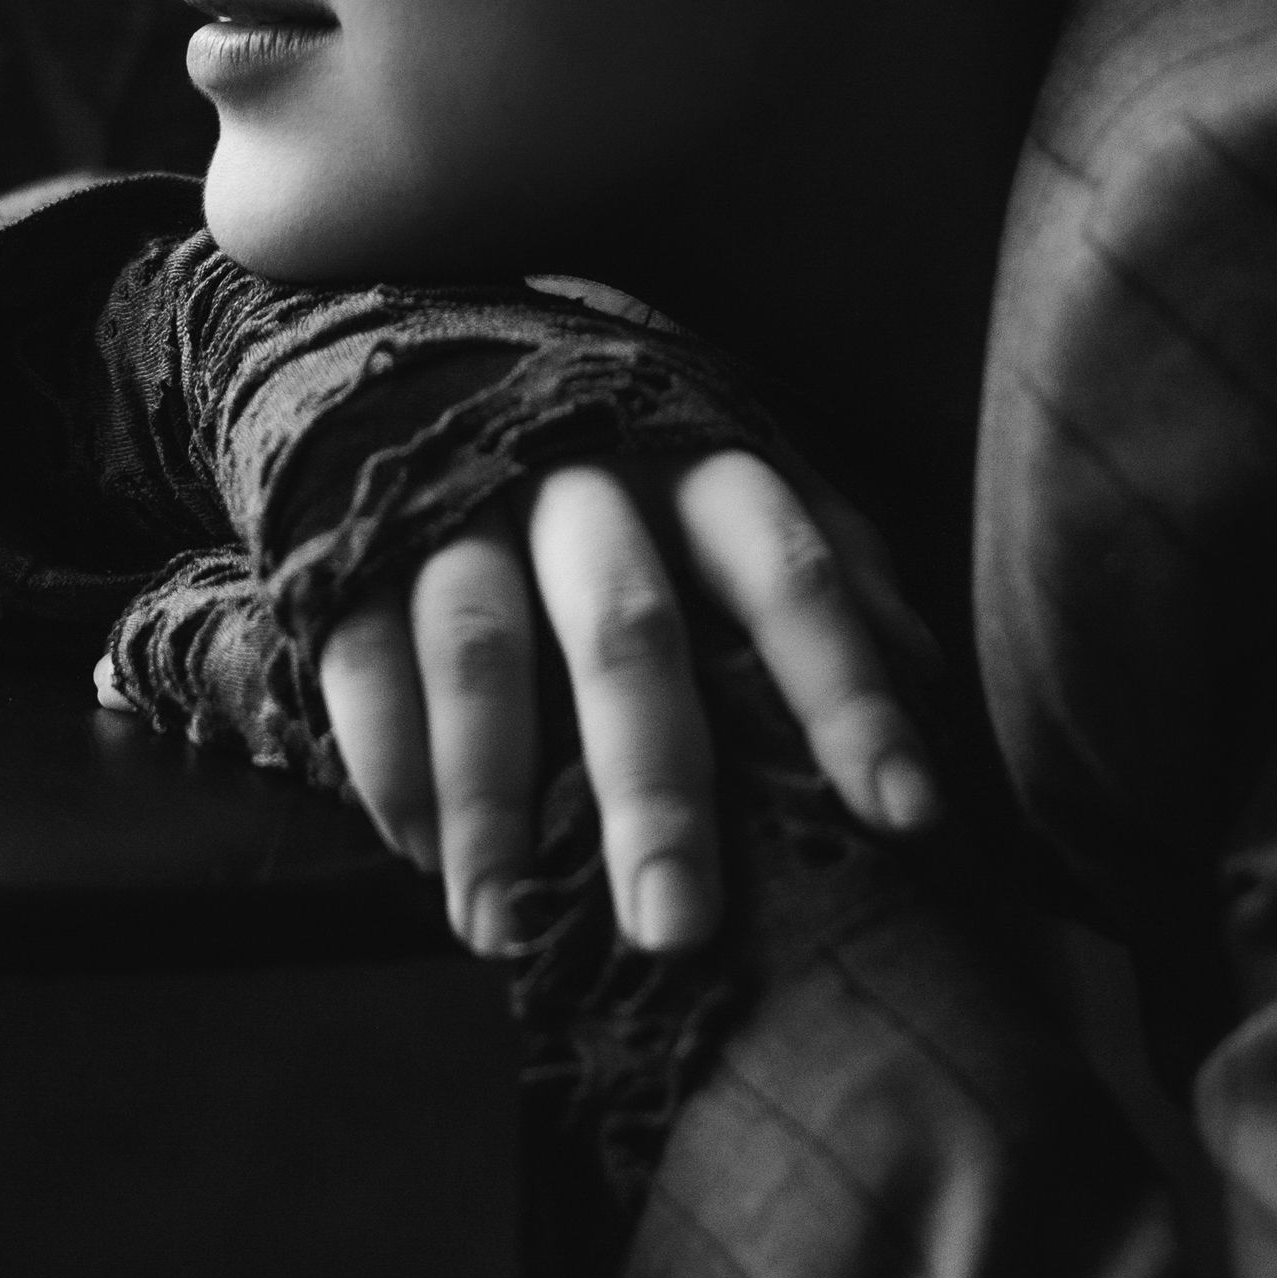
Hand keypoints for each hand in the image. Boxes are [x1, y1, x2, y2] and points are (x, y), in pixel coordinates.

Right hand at [316, 449, 938, 956]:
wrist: (427, 344)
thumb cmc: (628, 455)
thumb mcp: (740, 479)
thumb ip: (830, 568)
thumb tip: (927, 681)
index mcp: (701, 460)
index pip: (792, 573)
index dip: (848, 690)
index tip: (907, 815)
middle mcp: (584, 476)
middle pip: (627, 632)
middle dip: (653, 786)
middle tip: (678, 932)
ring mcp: (459, 504)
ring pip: (478, 653)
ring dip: (490, 803)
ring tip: (503, 932)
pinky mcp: (350, 541)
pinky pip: (360, 658)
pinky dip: (390, 767)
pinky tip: (421, 859)